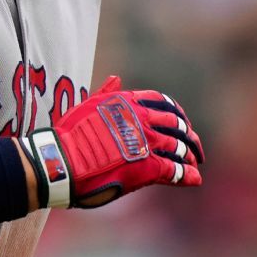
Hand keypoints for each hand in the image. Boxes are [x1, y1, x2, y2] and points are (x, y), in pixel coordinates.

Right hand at [20, 76, 203, 207]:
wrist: (61, 161)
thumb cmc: (69, 135)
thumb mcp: (87, 105)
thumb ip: (106, 92)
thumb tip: (116, 77)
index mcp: (128, 102)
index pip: (163, 103)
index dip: (177, 114)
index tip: (181, 122)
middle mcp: (141, 119)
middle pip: (177, 126)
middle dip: (189, 136)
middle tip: (195, 146)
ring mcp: (146, 143)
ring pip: (179, 148)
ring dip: (190, 156)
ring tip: (195, 163)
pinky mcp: (147, 168)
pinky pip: (175, 170)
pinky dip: (187, 175)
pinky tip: (194, 178)